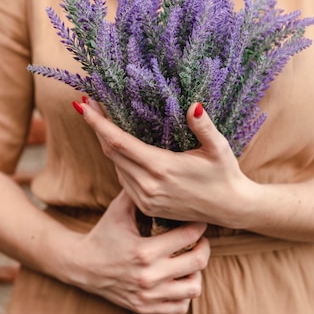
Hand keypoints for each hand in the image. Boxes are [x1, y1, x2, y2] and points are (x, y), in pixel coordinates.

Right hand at [70, 191, 209, 313]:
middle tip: (200, 239)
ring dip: (196, 273)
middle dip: (204, 247)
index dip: (199, 225)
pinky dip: (184, 294)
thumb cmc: (104, 233)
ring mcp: (148, 295)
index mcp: (144, 250)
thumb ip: (137, 191)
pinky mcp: (145, 308)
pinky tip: (178, 279)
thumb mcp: (118, 210)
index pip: (188, 235)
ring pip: (193, 288)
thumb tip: (154, 168)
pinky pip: (180, 307)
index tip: (199, 219)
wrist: (81, 266)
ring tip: (190, 261)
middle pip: (197, 262)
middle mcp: (149, 276)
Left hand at [77, 99, 252, 227]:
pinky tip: (119, 148)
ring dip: (106, 144)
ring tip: (101, 122)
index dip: (98, 123)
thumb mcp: (219, 148)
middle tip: (88, 105)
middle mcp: (149, 186)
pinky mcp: (147, 206)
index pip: (119, 142)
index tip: (83, 105)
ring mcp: (146, 199)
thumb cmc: (226, 174)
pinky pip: (124, 180)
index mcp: (162, 168)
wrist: (230, 209)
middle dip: (97, 127)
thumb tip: (193, 105)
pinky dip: (118, 162)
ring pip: (115, 167)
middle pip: (111, 152)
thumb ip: (204, 127)